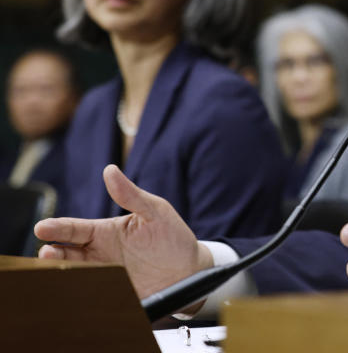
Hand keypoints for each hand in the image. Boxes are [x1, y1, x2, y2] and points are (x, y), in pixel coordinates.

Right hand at [34, 164, 212, 297]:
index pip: (75, 228)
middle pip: (67, 252)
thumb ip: (131, 195)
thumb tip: (110, 170)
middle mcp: (99, 253)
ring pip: (74, 272)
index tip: (42, 227)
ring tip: (55, 267)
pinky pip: (90, 291)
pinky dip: (80, 289)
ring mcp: (104, 274)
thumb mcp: (155, 211)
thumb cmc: (172, 237)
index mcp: (106, 232)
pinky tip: (76, 286)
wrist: (190, 271)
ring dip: (62, 271)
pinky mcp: (112, 292)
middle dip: (53, 252)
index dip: (58, 227)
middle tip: (46, 252)